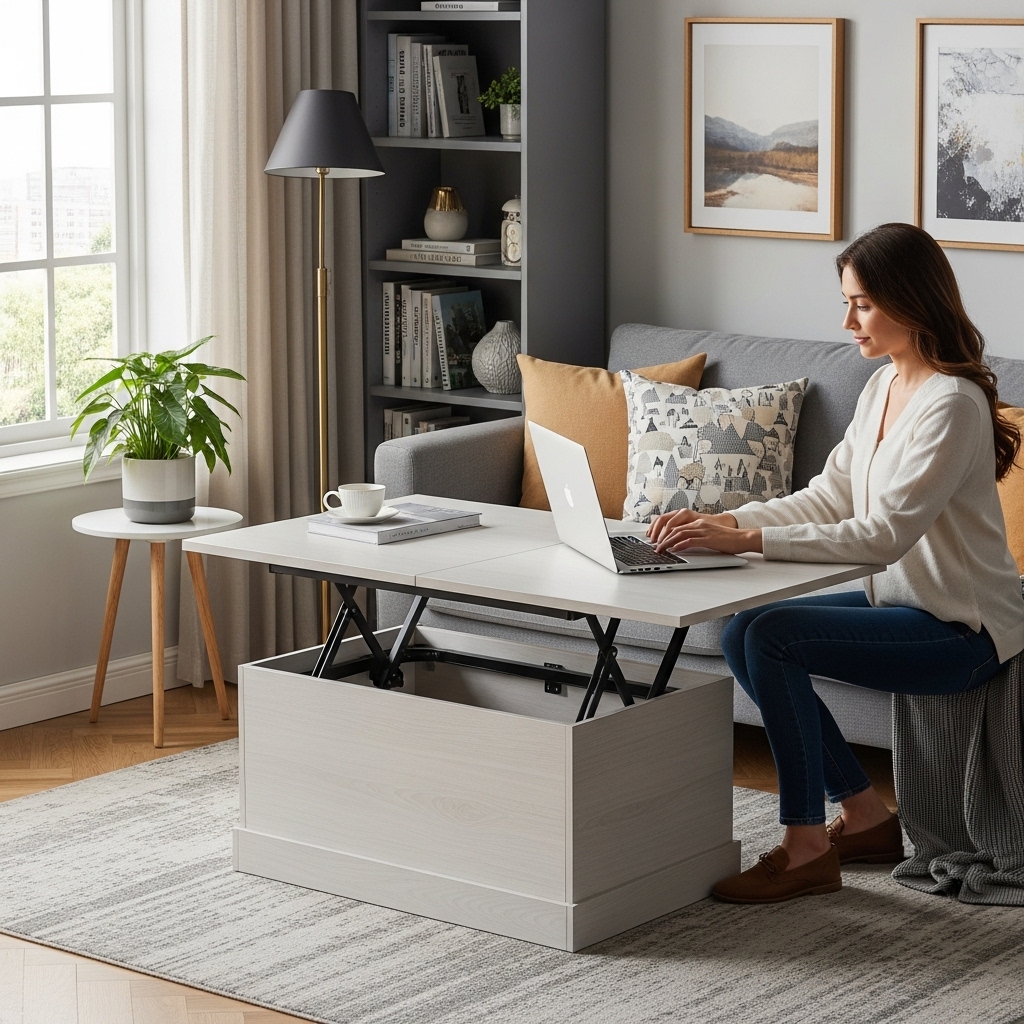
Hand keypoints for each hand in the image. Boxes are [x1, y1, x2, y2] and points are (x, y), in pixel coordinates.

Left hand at [646, 509, 761, 554]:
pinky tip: (673, 549)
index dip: (665, 532)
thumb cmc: (727, 540)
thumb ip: (696, 538)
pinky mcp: (708, 538)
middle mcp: (699, 524)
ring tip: (660, 549)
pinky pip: (690, 540)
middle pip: (675, 529)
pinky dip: (679, 545)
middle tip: (655, 546)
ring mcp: (703, 530)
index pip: (676, 525)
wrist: (742, 538)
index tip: (656, 540)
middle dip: (662, 538)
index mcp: (698, 522)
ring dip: (667, 542)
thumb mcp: (709, 536)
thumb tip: (682, 545)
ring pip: (679, 534)